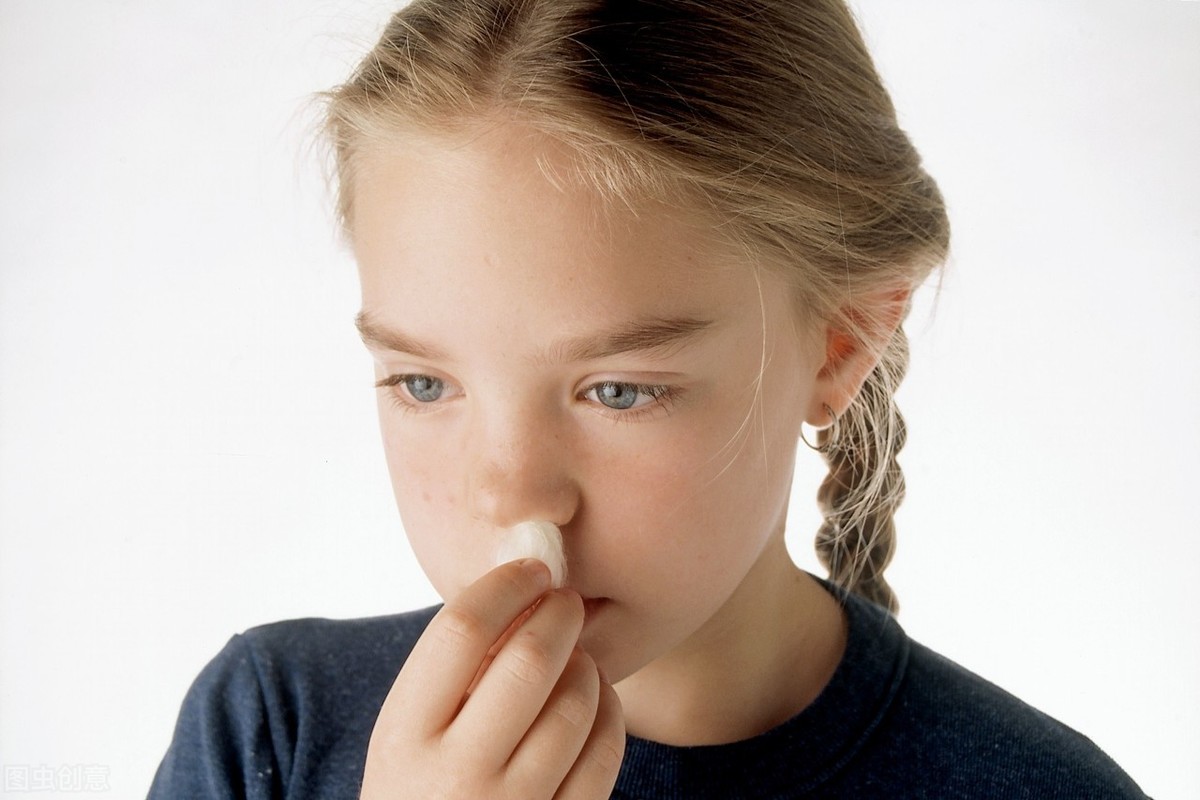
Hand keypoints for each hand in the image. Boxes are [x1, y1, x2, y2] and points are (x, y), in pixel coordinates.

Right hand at [360, 559, 625, 798]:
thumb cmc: (422, 789)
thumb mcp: (408, 734)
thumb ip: (452, 672)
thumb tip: (526, 586)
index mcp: (403, 736)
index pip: (461, 630)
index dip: (505, 584)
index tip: (531, 567)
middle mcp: (455, 776)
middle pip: (527, 660)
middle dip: (558, 614)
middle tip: (567, 600)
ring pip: (575, 703)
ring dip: (585, 663)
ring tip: (575, 655)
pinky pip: (604, 752)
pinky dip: (609, 709)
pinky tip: (596, 696)